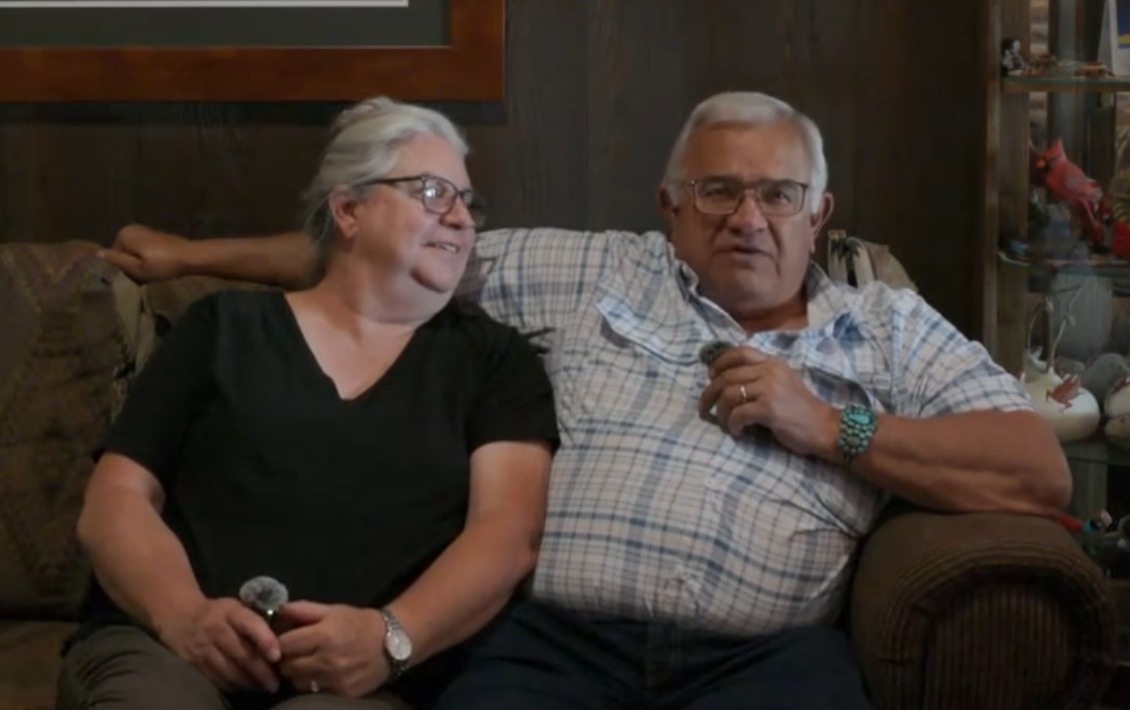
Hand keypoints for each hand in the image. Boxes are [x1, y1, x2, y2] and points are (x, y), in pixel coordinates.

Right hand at [97, 224, 190, 281]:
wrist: (190, 257)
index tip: (137, 275)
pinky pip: (144, 250)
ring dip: (142, 263)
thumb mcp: (136, 267)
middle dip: (133, 265)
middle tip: (147, 274)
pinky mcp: (155, 236)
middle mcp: (132, 228)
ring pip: (135, 253)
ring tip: (155, 270)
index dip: (125, 268)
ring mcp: (144, 230)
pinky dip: (150, 258)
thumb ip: (116, 260)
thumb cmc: (162, 264)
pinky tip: (160, 265)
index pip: (114, 256)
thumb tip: (96, 253)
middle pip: (124, 253)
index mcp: (124, 234)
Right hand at [156, 597, 280, 692]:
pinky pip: (216, 679)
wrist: (180, 617)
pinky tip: (245, 687)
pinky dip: (233, 685)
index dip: (264, 640)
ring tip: (264, 687)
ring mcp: (203, 648)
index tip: (277, 656)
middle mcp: (215, 629)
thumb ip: (255, 621)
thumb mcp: (236, 607)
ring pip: (229, 670)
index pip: (250, 624)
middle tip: (275, 682)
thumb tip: (284, 639)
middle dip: (261, 671)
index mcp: (230, 611)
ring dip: (249, 682)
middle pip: (241, 653)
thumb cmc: (219, 613)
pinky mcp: (194, 664)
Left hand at [276, 602, 388, 697]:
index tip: (284, 640)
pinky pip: (315, 691)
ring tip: (307, 664)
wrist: (391, 643)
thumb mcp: (333, 610)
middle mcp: (327, 661)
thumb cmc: (359, 623)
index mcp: (324, 636)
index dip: (280, 642)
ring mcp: (335, 680)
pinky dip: (313, 683)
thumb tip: (279, 610)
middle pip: (288, 666)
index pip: (284, 645)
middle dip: (286, 659)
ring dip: (298, 673)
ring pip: (298, 682)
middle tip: (293, 653)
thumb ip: (304, 610)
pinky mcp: (342, 693)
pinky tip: (322, 673)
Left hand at [699, 346, 839, 458]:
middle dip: (709, 393)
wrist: (825, 427)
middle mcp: (770, 370)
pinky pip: (737, 414)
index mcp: (772, 362)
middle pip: (726, 376)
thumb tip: (726, 380)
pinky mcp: (769, 409)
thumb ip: (761, 376)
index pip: (738, 352)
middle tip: (704, 408)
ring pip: (728, 394)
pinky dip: (732, 425)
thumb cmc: (801, 409)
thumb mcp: (783, 382)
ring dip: (721, 412)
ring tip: (726, 424)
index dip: (719, 363)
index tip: (710, 377)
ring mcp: (769, 389)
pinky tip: (738, 432)